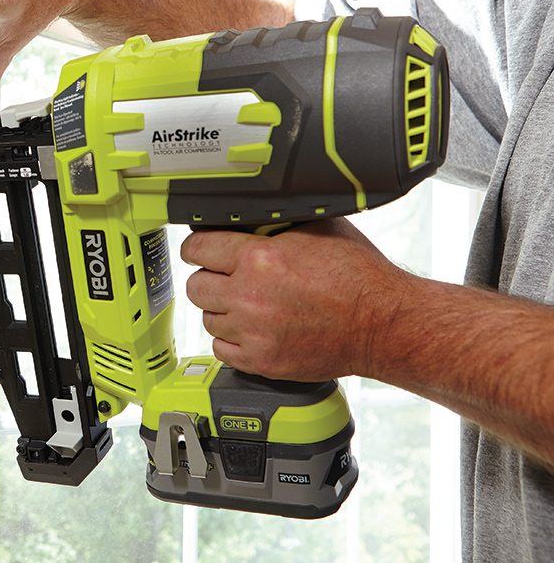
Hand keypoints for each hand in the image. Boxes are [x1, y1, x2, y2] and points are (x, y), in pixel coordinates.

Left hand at [180, 219, 410, 381]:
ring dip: (223, 311)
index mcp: (259, 258)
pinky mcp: (261, 361)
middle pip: (196, 286)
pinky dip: (233, 340)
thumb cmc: (358, 277)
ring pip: (208, 319)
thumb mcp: (318, 228)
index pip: (198, 248)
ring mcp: (253, 332)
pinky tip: (253, 329)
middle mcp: (249, 296)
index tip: (201, 250)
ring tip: (249, 305)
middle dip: (209, 279)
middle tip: (226, 278)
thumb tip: (248, 216)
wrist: (382, 325)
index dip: (198, 247)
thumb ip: (275, 223)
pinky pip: (221, 350)